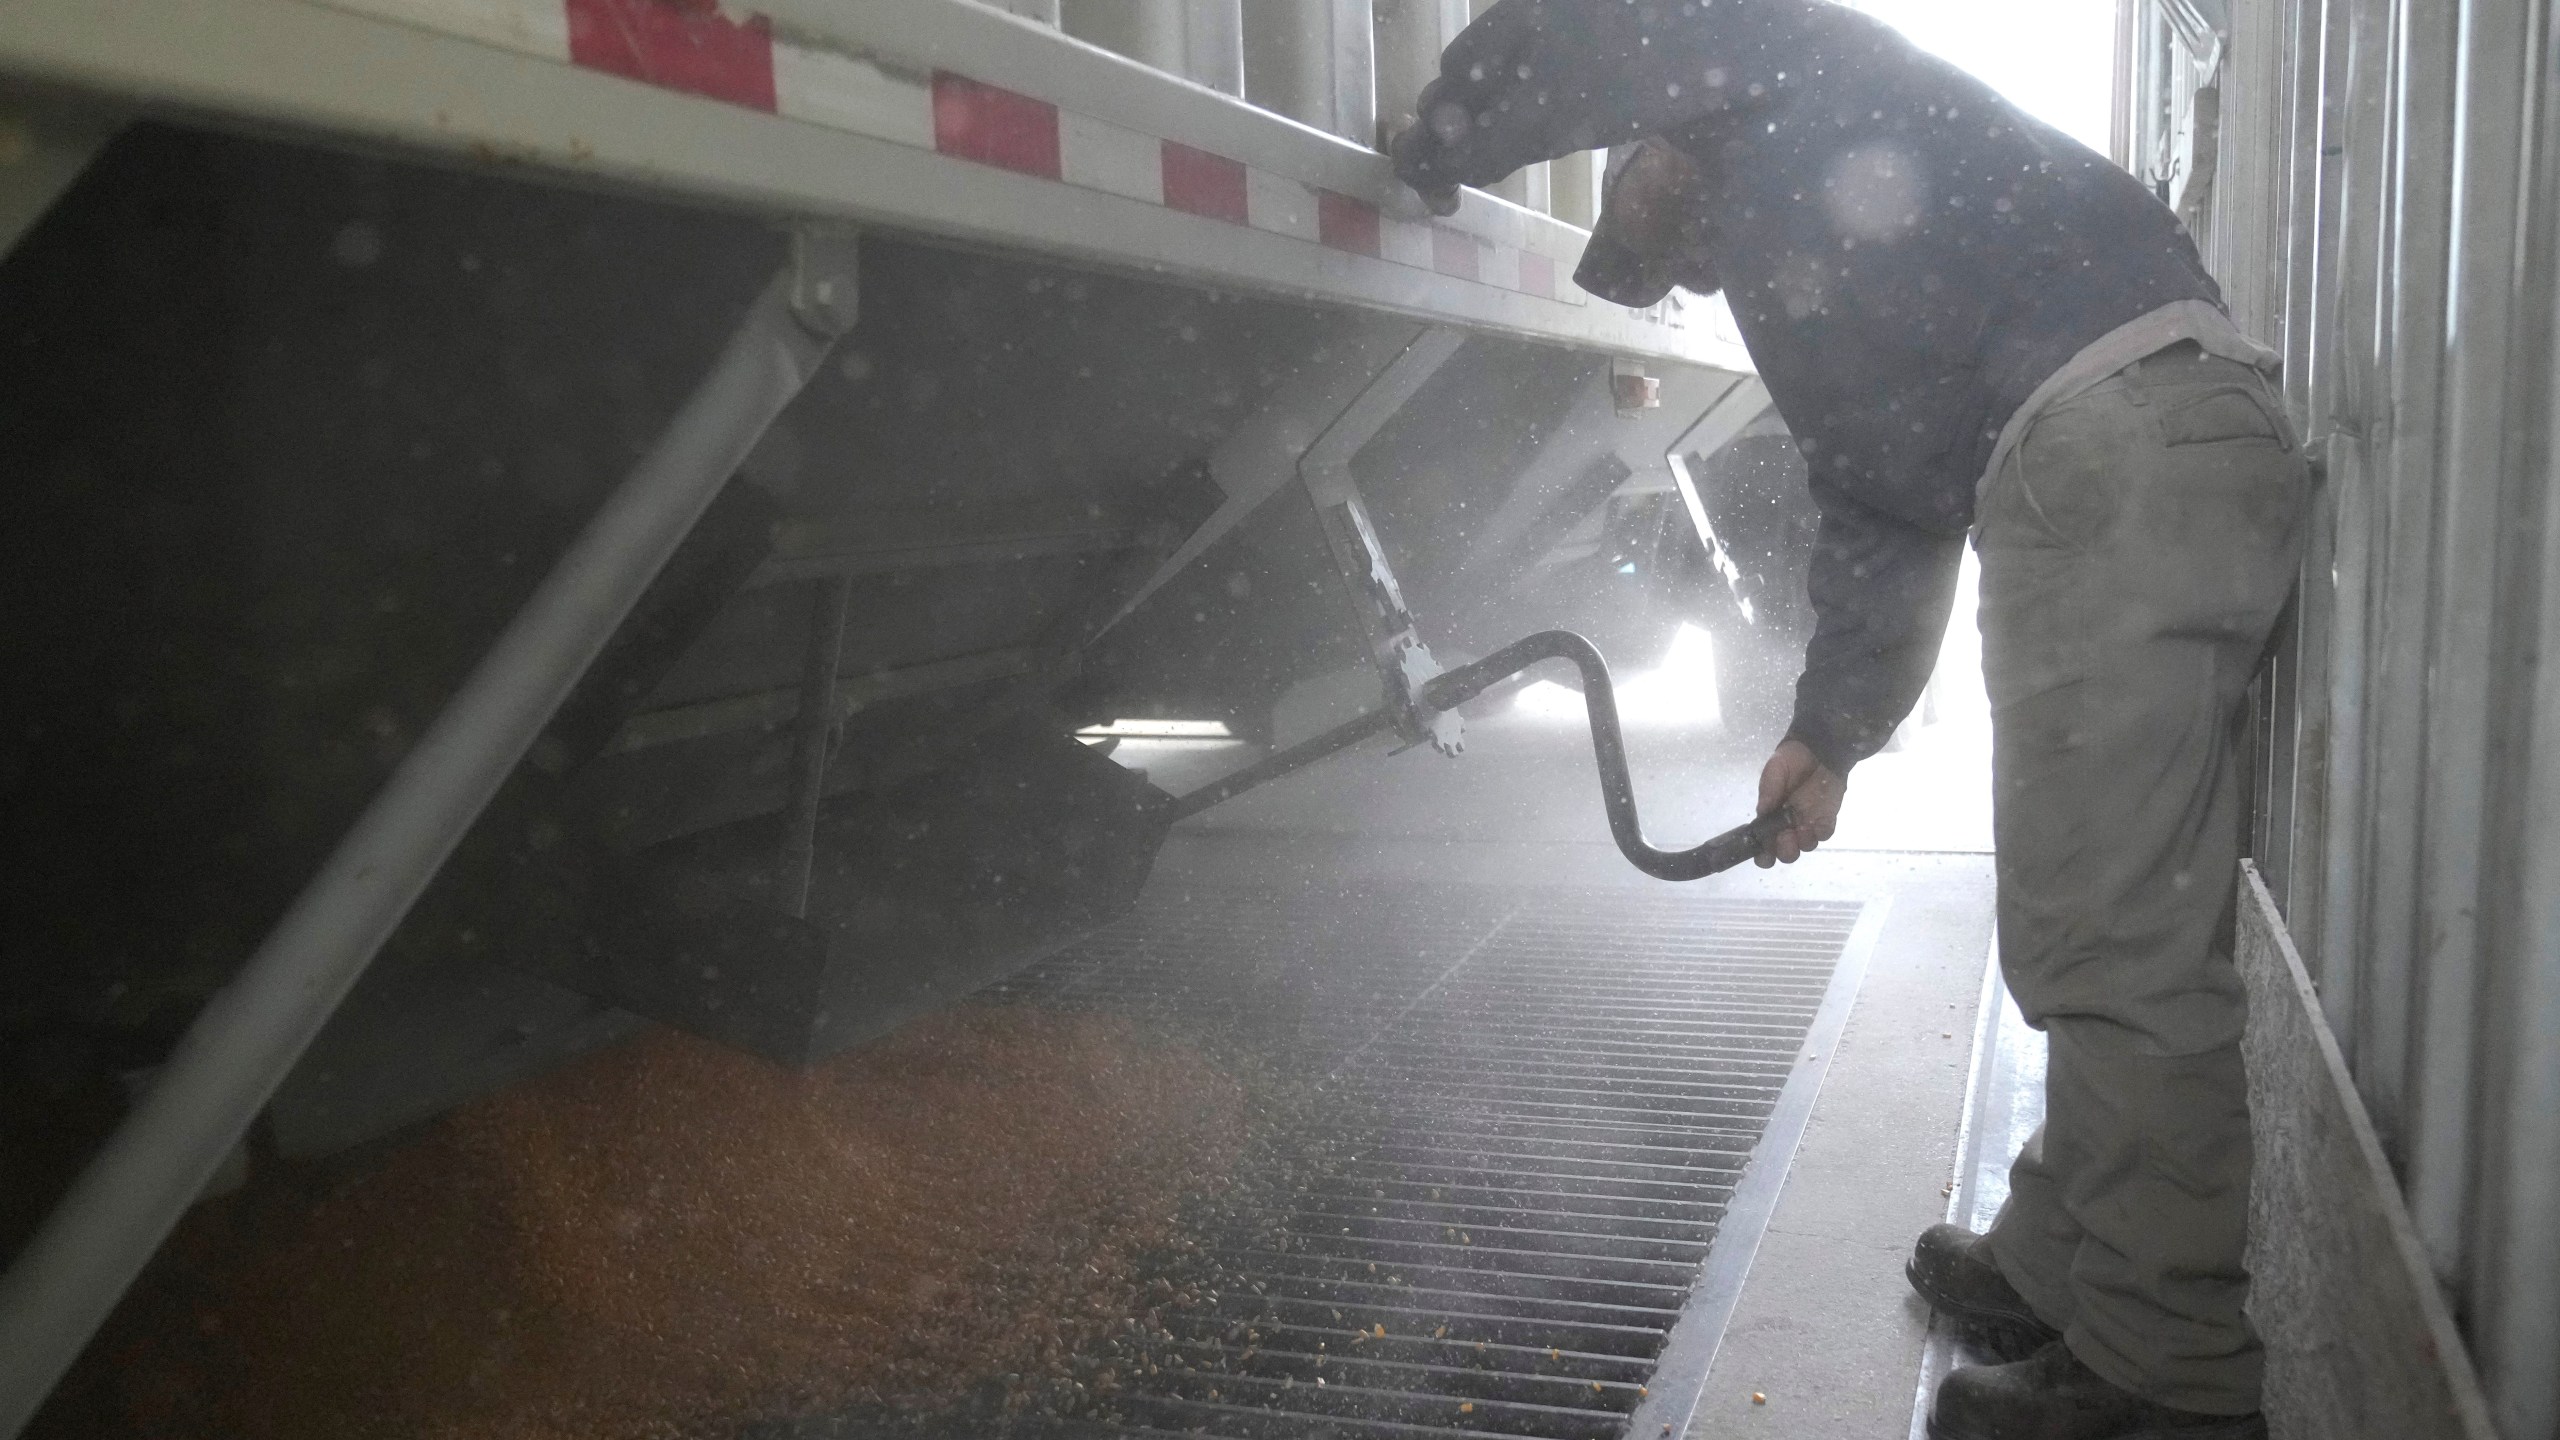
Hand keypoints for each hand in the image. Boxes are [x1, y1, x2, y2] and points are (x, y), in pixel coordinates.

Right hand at [1754, 738, 1843, 866]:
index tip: (1764, 856)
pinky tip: (1817, 825)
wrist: (1818, 748)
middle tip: (1784, 837)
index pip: (1764, 843)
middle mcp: (1788, 824)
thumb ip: (1769, 791)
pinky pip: (1825, 833)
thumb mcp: (1775, 770)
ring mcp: (1808, 822)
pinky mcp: (1827, 817)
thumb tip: (1761, 813)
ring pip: (1805, 845)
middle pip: (1785, 851)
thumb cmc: (1791, 759)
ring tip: (1801, 829)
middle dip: (1784, 851)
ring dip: (1802, 843)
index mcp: (1771, 815)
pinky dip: (1821, 833)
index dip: (1763, 854)